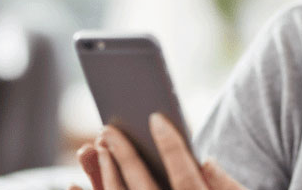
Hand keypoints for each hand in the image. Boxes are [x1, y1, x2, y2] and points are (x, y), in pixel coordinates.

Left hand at [69, 113, 245, 189]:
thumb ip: (229, 188)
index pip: (186, 177)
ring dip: (105, 175)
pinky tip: (72, 185)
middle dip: (125, 156)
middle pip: (145, 189)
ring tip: (97, 147)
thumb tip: (206, 161)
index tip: (155, 119)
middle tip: (108, 130)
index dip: (172, 147)